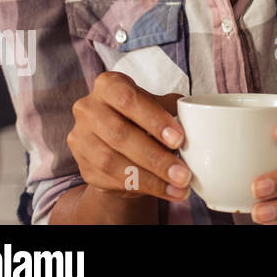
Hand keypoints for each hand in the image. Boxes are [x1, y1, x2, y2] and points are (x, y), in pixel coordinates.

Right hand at [67, 71, 190, 202]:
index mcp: (109, 85)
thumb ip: (172, 109)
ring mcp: (81, 139)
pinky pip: (111, 180)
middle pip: (120, 134)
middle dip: (155, 157)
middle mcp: (89, 109)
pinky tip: (165, 191)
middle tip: (183, 173)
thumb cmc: (143, 116)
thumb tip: (194, 123)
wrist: (120, 145)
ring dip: (151, 178)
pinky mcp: (84, 167)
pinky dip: (142, 187)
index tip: (179, 139)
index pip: (129, 99)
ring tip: (179, 185)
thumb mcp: (157, 105)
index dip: (154, 119)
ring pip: (113, 162)